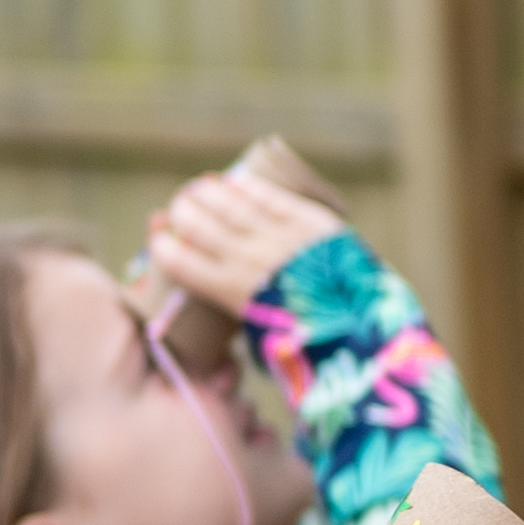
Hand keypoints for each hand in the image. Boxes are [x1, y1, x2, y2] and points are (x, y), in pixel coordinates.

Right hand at [143, 165, 337, 324]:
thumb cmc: (309, 341)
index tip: (159, 237)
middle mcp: (247, 259)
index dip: (161, 244)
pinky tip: (234, 183)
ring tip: (200, 189)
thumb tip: (213, 319)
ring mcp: (278, 236)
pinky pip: (268, 196)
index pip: (177, 260)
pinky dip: (246, 187)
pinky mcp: (308, 220)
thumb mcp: (259, 339)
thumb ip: (237, 320)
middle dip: (182, 211)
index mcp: (230, 292)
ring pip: (229, 203)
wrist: (364, 328)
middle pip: (197, 224)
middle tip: (181, 207)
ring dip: (207, 192)